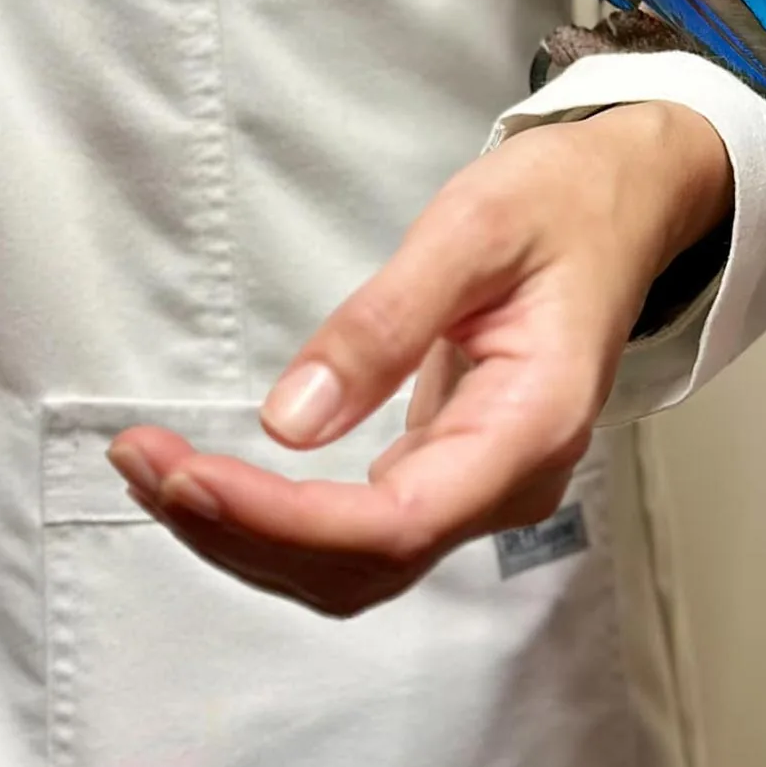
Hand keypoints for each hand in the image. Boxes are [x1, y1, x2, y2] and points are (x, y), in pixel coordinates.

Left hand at [107, 101, 732, 616]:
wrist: (625, 201)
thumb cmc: (562, 202)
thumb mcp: (473, 230)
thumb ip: (386, 323)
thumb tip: (288, 421)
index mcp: (532, 426)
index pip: (394, 525)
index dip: (280, 522)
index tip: (186, 477)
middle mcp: (512, 481)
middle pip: (362, 566)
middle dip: (240, 533)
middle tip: (140, 463)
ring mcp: (484, 485)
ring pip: (355, 563)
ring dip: (246, 534)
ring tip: (152, 470)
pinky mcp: (455, 470)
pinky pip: (360, 528)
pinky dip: (276, 516)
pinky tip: (214, 478)